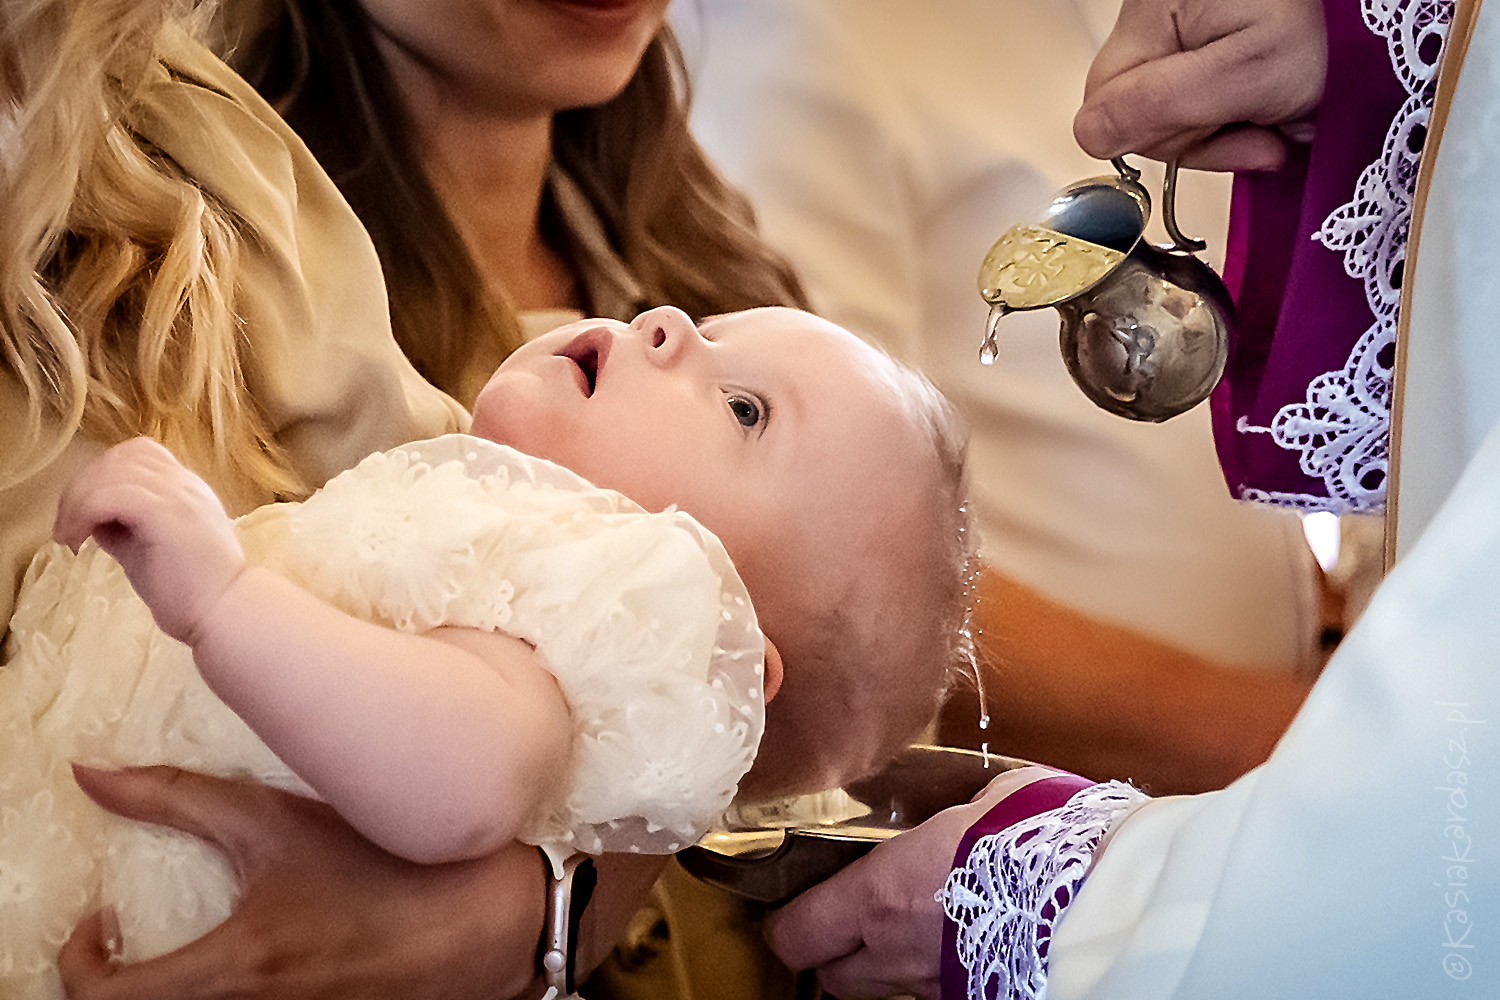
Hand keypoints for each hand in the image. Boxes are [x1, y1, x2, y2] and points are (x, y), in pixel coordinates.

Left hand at [53, 437, 244, 643]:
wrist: (224, 613)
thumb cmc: (192, 592)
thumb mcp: (149, 550)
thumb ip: (125, 528)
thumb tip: (91, 518)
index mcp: (186, 490)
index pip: (139, 454)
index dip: (104, 474)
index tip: (85, 513)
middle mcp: (184, 484)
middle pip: (120, 457)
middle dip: (82, 486)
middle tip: (68, 525)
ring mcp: (178, 495)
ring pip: (111, 472)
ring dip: (77, 500)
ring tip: (69, 535)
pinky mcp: (165, 513)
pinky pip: (110, 495)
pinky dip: (83, 512)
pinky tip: (77, 540)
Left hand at [60, 765, 548, 999]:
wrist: (482, 917)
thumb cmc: (385, 863)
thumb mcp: (278, 820)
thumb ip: (177, 797)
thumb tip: (92, 775)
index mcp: (240, 968)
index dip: (78, 965)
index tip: (102, 925)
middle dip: (120, 984)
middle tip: (127, 946)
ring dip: (174, 989)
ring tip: (186, 951)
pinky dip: (224, 993)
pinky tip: (248, 961)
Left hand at [764, 766, 1064, 999]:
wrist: (1113, 897)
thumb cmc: (1048, 835)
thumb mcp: (987, 799)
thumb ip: (952, 814)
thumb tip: (958, 808)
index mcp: (883, 894)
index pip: (797, 934)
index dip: (793, 925)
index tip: (801, 906)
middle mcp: (900, 952)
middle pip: (835, 978)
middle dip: (839, 953)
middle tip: (858, 921)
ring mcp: (943, 987)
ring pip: (890, 990)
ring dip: (893, 965)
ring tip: (924, 929)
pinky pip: (944, 992)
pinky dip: (946, 974)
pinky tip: (972, 944)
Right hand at [1073, 0, 1327, 170]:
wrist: (1369, 10)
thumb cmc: (1327, 26)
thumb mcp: (1248, 75)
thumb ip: (1161, 106)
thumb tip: (1090, 136)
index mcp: (1149, 14)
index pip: (1103, 113)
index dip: (1162, 138)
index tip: (1227, 131)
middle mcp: (1148, 17)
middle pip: (1134, 116)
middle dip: (1199, 134)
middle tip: (1261, 123)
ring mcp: (1168, 28)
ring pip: (1162, 115)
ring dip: (1221, 127)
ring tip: (1273, 106)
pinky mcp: (1190, 41)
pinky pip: (1187, 99)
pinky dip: (1229, 108)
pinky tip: (1264, 98)